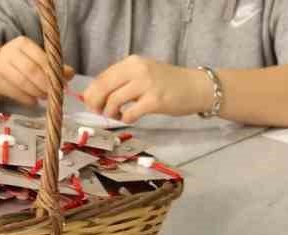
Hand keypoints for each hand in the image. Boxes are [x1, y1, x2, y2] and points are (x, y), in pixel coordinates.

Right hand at [0, 36, 73, 105]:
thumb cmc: (19, 63)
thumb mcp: (35, 58)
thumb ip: (53, 65)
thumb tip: (70, 74)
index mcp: (23, 44)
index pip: (41, 58)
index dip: (53, 72)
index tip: (62, 83)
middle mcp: (10, 53)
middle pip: (31, 70)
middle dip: (45, 84)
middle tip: (53, 93)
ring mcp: (1, 67)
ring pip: (22, 82)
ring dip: (36, 92)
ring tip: (44, 97)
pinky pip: (14, 93)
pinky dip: (26, 99)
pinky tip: (34, 101)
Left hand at [83, 56, 209, 122]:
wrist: (196, 87)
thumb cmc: (168, 83)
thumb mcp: (142, 74)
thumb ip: (121, 81)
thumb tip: (93, 95)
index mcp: (132, 62)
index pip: (102, 77)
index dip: (91, 93)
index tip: (91, 103)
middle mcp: (137, 69)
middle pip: (103, 87)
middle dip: (96, 103)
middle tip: (99, 112)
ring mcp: (146, 84)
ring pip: (114, 100)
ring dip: (110, 112)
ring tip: (116, 116)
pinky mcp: (154, 101)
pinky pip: (129, 113)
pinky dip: (125, 118)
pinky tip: (130, 118)